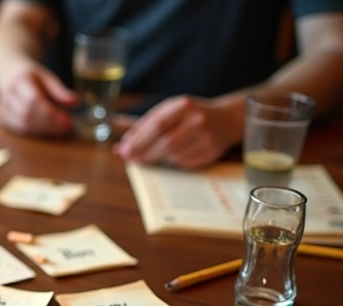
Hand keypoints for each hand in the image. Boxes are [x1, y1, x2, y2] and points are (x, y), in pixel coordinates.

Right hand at [0, 64, 77, 136]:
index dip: (50, 113)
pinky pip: (18, 128)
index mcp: (21, 79)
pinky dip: (33, 132)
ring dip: (42, 130)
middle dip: (48, 124)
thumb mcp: (47, 77)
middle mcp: (8, 93)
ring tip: (58, 131)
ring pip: (22, 124)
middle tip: (65, 128)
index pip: (34, 99)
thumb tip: (76, 102)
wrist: (9, 73)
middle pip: (28, 113)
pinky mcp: (1, 116)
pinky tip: (45, 131)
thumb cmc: (32, 76)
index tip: (66, 120)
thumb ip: (60, 91)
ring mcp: (2, 105)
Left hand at [114, 96, 242, 168]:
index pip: (156, 124)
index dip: (137, 139)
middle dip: (143, 152)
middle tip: (128, 158)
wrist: (227, 119)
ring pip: (173, 154)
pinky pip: (184, 163)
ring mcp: (206, 137)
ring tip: (143, 159)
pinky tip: (165, 160)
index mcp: (184, 105)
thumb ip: (145, 120)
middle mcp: (197, 119)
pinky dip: (171, 163)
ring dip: (155, 159)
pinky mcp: (211, 152)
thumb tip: (115, 124)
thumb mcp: (170, 110)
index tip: (123, 149)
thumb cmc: (190, 115)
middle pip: (164, 142)